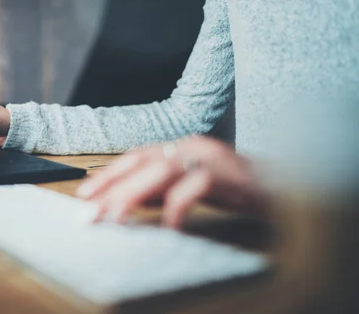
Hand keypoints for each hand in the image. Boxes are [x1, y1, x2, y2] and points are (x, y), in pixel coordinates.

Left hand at [76, 136, 268, 228]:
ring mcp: (211, 157)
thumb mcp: (190, 185)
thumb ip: (162, 188)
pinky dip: (179, 205)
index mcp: (181, 146)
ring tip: (115, 216)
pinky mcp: (230, 174)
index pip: (136, 156)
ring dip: (135, 193)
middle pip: (143, 161)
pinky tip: (170, 225)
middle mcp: (192, 146)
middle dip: (112, 185)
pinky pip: (197, 186)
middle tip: (90, 210)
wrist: (286, 186)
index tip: (85, 193)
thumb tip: (125, 200)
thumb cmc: (235, 188)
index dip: (109, 174)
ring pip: (163, 169)